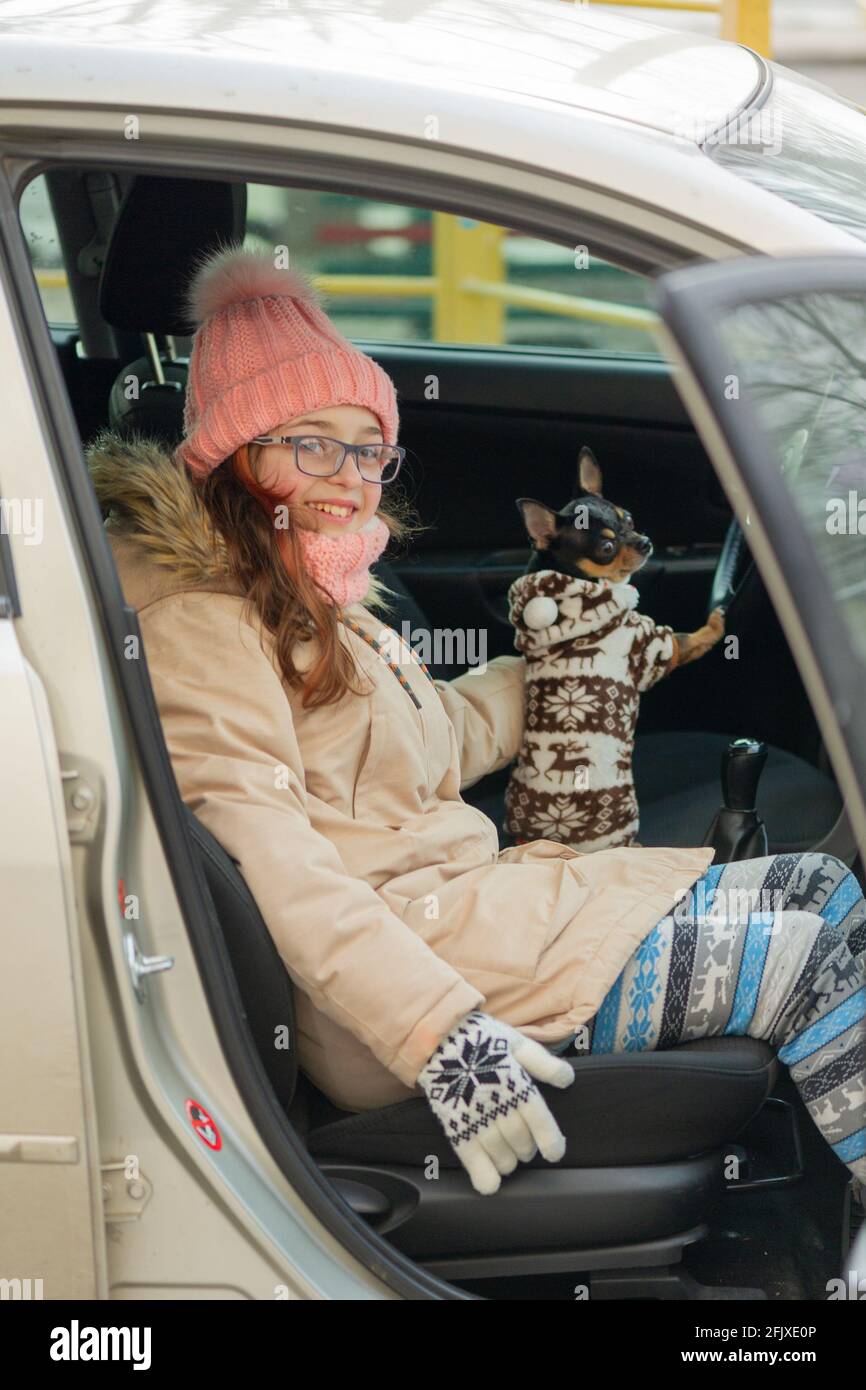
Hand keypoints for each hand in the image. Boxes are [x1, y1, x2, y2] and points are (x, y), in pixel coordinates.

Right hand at [417, 1010, 574, 1194]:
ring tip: (510, 1160)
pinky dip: (482, 1174)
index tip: (554, 1152)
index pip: (539, 1120)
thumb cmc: (482, 1039)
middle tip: (526, 1147)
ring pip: (499, 1152)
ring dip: (508, 1162)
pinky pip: (470, 1156)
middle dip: (527, 1148)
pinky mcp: (454, 1124)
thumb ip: (544, 1062)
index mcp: (516, 1084)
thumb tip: (568, 1080)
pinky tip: (491, 1184)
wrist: (438, 1036)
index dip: (550, 1140)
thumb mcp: (517, 1042)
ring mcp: (475, 1116)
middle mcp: (498, 1104)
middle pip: (520, 1139)